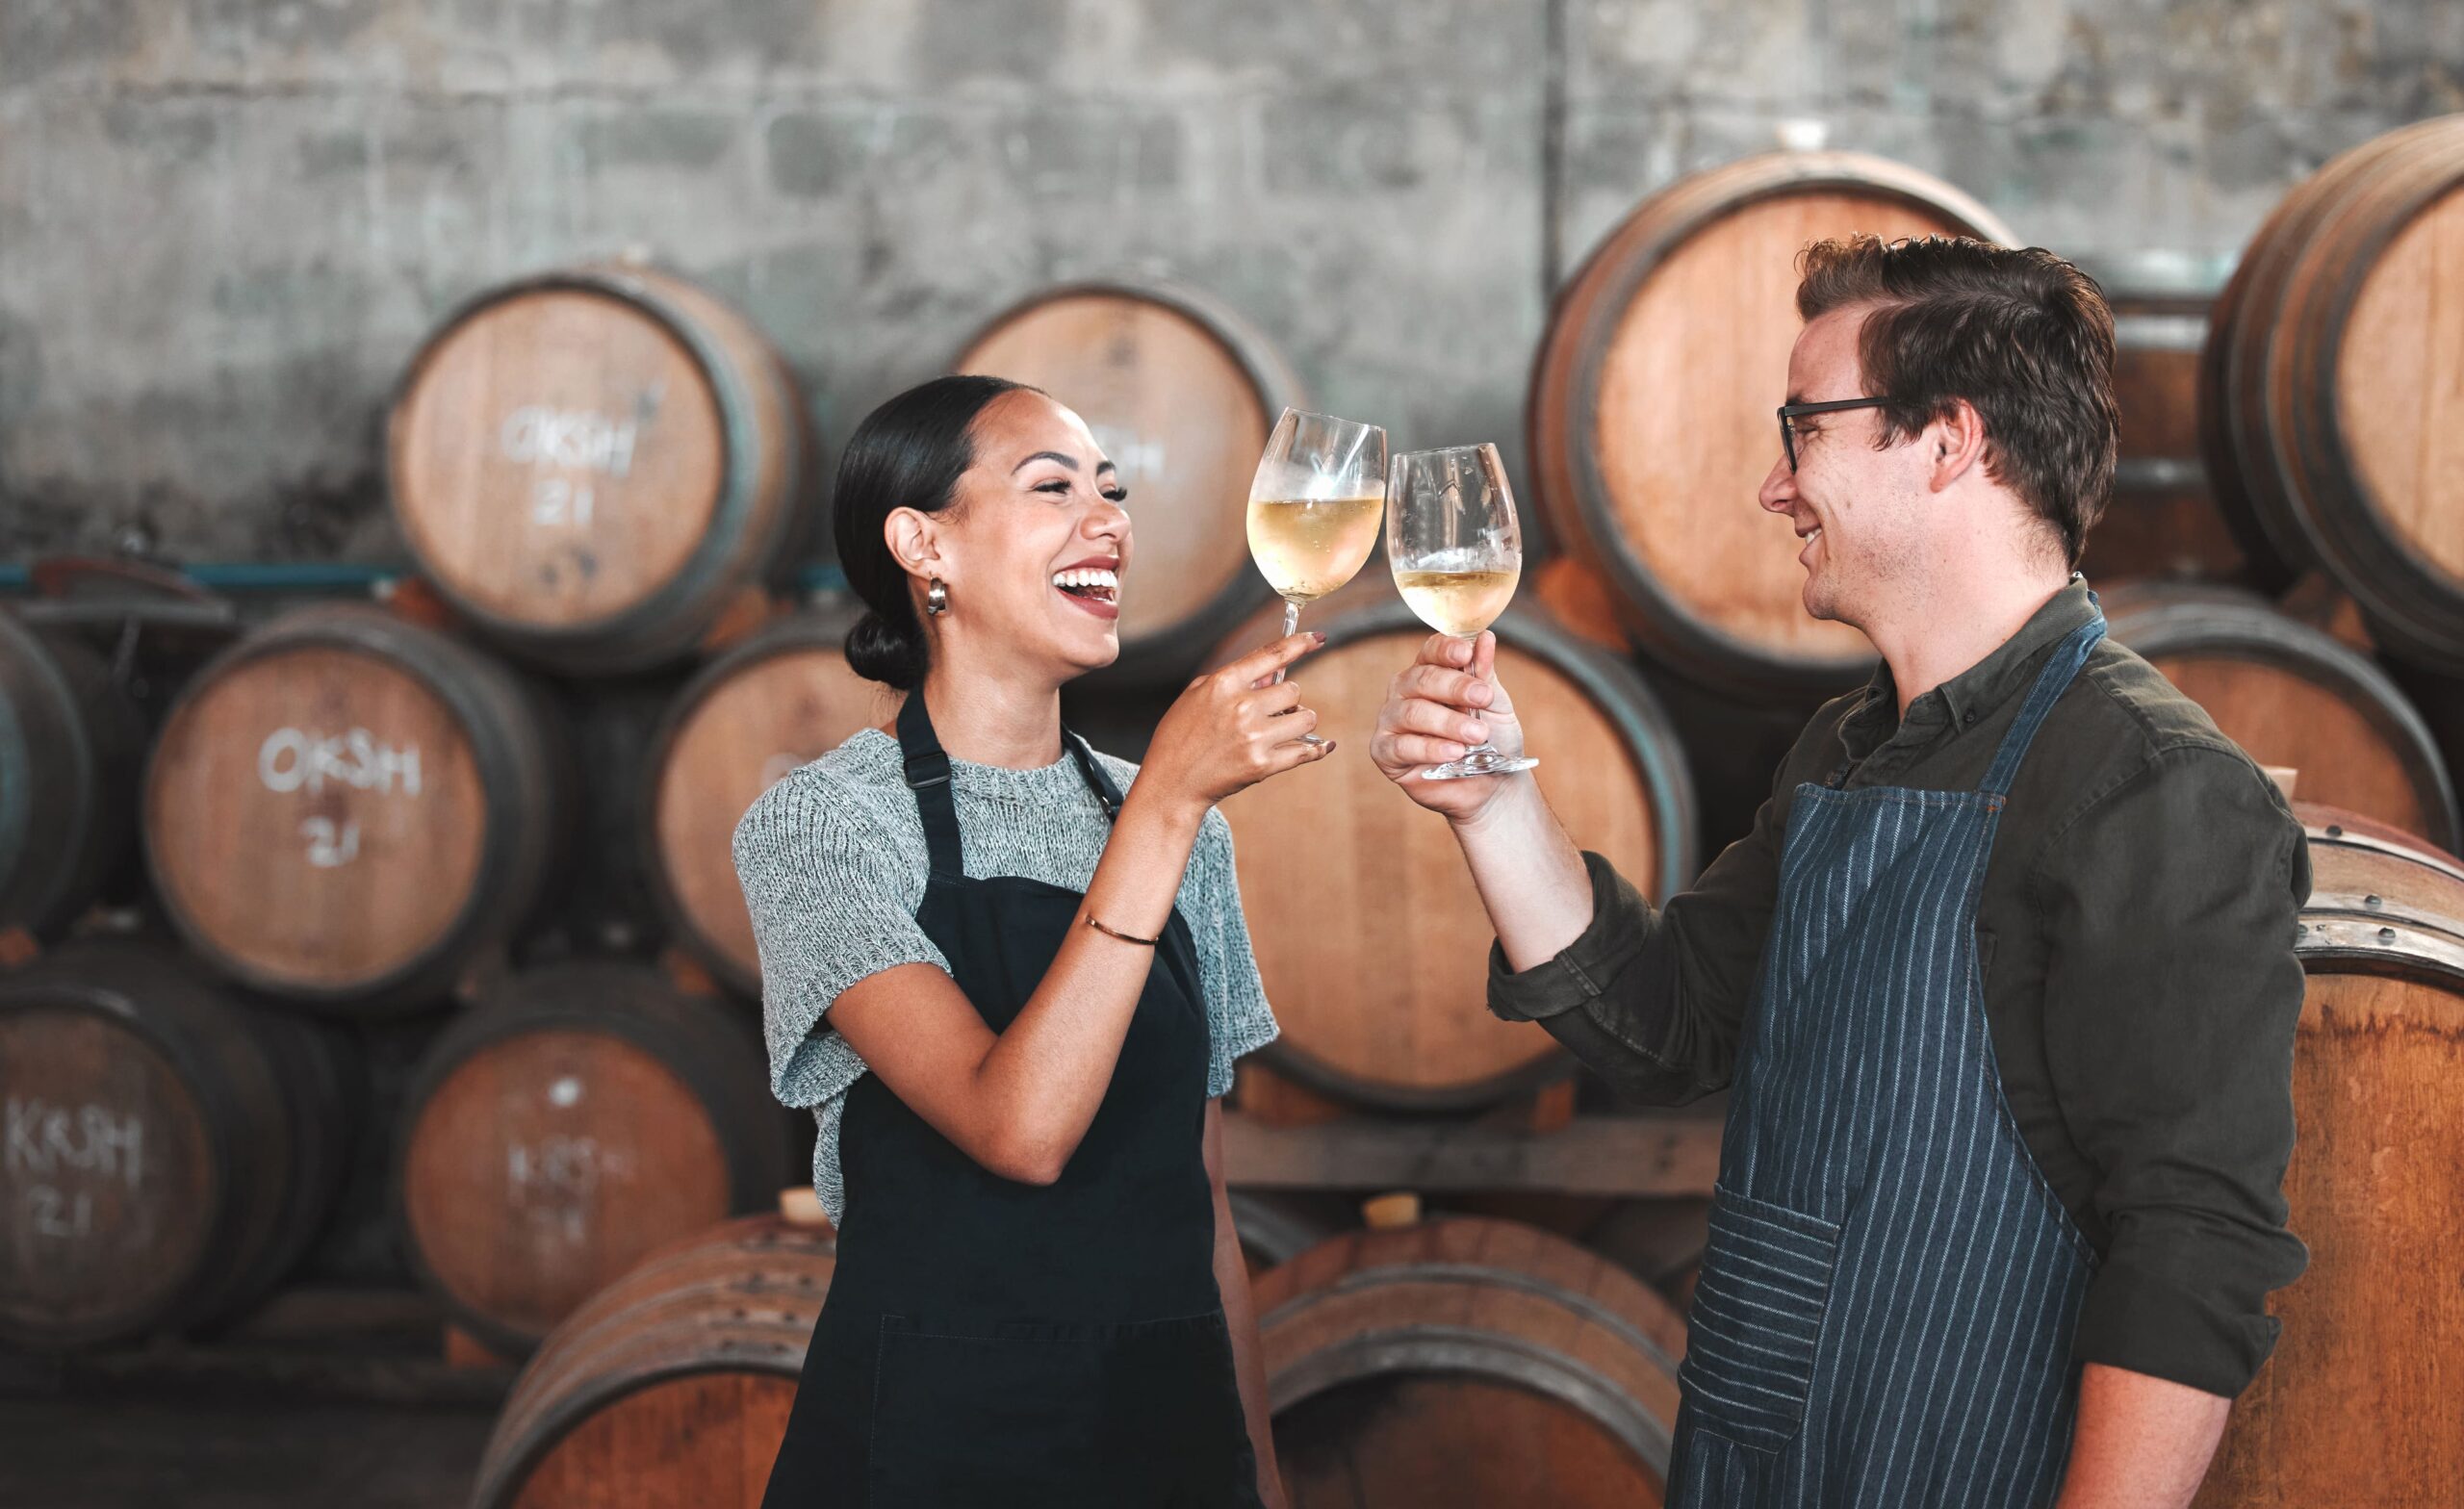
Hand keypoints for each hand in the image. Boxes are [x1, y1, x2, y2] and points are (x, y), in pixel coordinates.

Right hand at [1136, 633, 1332, 820]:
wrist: (1171, 783)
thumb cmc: (1180, 736)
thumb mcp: (1196, 695)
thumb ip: (1233, 679)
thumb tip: (1271, 675)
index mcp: (1224, 683)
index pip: (1272, 655)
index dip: (1300, 643)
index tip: (1318, 638)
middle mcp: (1241, 706)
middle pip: (1293, 690)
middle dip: (1287, 700)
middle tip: (1274, 712)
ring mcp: (1253, 737)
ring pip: (1306, 718)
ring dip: (1298, 722)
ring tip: (1283, 729)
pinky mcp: (1262, 765)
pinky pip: (1305, 751)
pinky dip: (1317, 749)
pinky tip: (1324, 746)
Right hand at [1370, 631, 1525, 821]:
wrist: (1493, 786)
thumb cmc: (1492, 741)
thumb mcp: (1495, 704)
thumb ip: (1485, 674)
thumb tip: (1485, 638)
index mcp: (1430, 673)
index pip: (1430, 652)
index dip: (1446, 650)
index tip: (1467, 653)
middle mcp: (1405, 692)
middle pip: (1421, 679)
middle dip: (1455, 687)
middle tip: (1483, 698)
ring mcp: (1391, 721)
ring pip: (1412, 712)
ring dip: (1448, 722)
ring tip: (1477, 735)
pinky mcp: (1384, 752)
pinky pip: (1401, 746)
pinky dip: (1430, 749)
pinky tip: (1454, 753)